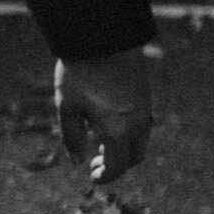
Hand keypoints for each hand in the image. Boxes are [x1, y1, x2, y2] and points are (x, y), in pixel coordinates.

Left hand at [54, 48, 152, 184]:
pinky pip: (143, 127)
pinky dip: (130, 135)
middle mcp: (137, 124)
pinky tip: (109, 124)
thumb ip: (71, 136)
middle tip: (94, 162)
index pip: (117, 167)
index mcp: (118, 130)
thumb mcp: (67, 105)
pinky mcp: (146, 98)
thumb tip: (76, 161)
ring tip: (99, 143)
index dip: (104, 177)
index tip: (91, 177)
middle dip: (116, 165)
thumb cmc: (81, 70)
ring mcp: (145, 110)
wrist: (104, 36)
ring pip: (140, 143)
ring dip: (124, 150)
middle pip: (133, 158)